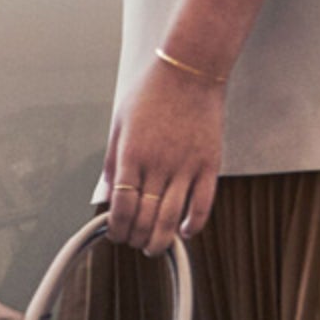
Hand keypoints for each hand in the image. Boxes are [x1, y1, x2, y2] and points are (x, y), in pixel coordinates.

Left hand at [103, 56, 224, 255]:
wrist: (190, 72)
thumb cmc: (152, 93)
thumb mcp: (120, 123)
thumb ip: (113, 161)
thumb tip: (109, 193)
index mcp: (132, 154)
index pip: (122, 206)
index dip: (117, 228)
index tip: (116, 234)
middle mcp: (159, 164)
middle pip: (145, 217)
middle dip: (136, 238)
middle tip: (134, 243)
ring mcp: (186, 166)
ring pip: (172, 218)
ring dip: (161, 240)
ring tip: (155, 247)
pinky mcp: (210, 164)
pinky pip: (203, 204)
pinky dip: (193, 224)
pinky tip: (185, 231)